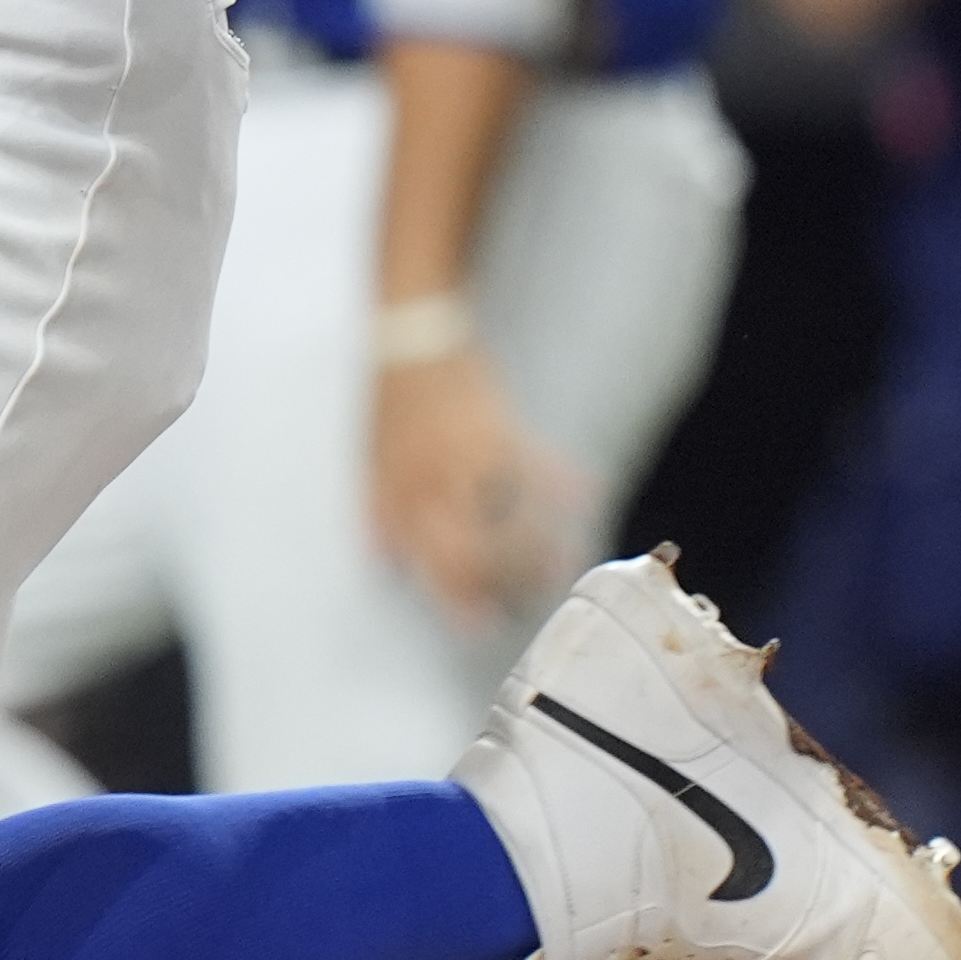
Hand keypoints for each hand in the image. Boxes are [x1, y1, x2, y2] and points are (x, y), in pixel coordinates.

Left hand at [373, 344, 590, 626]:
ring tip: (556, 567)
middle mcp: (438, 479)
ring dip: (540, 550)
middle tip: (522, 600)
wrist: (413, 334)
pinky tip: (591, 495)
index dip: (458, 599)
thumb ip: (377, 511)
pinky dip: (569, 484)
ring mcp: (473, 455)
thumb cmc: (391, 399)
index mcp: (402, 490)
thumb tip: (380, 560)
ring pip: (514, 521)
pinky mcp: (505, 428)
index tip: (480, 625)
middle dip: (503, 584)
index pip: (432, 560)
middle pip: (477, 551)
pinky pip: (542, 466)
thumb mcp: (369, 458)